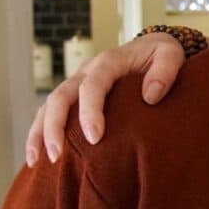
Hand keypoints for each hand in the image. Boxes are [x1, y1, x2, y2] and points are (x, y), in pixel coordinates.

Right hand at [26, 33, 186, 165]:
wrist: (152, 47)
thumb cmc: (161, 54)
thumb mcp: (171, 55)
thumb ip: (165, 71)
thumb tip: (150, 96)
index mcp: (109, 62)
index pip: (93, 85)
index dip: (90, 111)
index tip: (95, 137)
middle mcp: (87, 71)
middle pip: (61, 96)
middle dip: (55, 127)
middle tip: (57, 155)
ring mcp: (77, 82)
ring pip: (49, 105)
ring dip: (40, 132)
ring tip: (38, 161)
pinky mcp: (75, 94)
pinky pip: (50, 111)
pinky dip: (40, 132)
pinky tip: (38, 156)